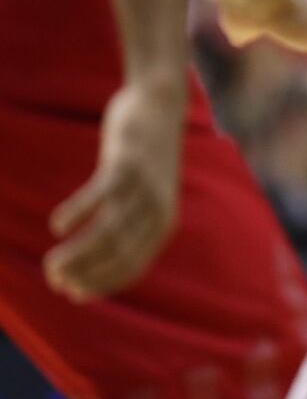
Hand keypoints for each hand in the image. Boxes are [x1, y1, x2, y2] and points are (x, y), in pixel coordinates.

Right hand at [43, 83, 184, 301]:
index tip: (71, 293)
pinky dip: (78, 212)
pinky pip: (100, 195)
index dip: (100, 284)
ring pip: (109, 231)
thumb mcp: (146, 194)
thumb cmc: (145, 156)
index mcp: (163, 223)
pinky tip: (57, 225)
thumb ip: (129, 223)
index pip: (132, 266)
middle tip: (53, 279)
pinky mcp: (127, 163)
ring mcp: (143, 186)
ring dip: (78, 253)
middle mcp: (157, 209)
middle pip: (119, 254)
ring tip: (51, 263)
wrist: (160, 104)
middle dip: (85, 273)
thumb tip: (98, 257)